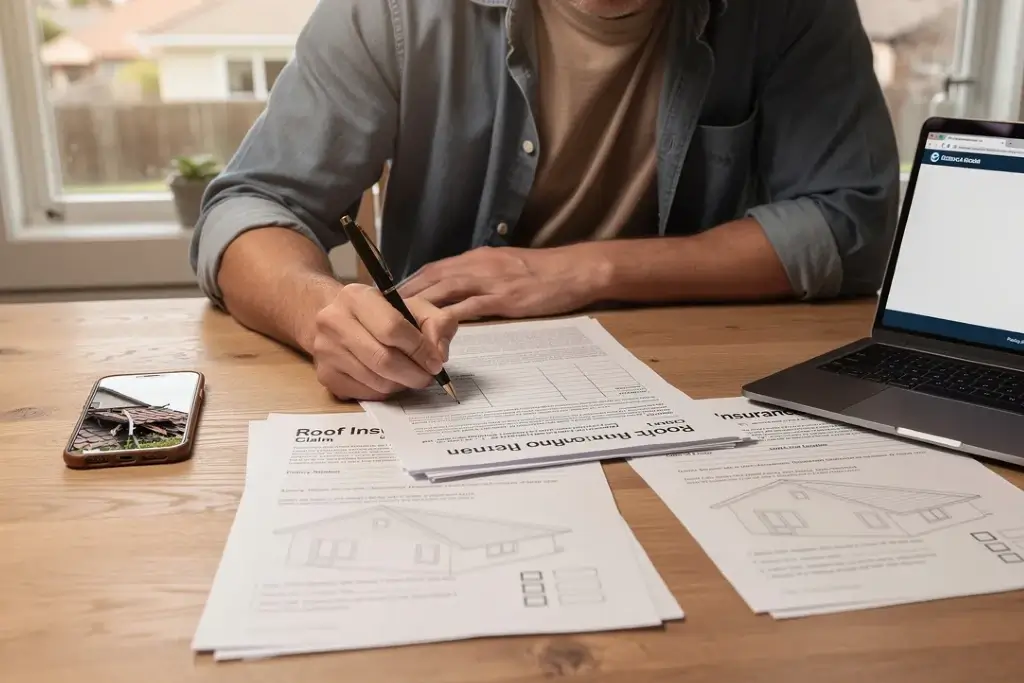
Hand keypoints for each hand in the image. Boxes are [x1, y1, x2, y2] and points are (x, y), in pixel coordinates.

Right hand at [311, 284, 457, 400]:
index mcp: (356, 297)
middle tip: (427, 376)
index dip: (420, 349)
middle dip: (414, 373)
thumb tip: (439, 355)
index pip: (393, 328)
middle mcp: (333, 321)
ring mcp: (326, 351)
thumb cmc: (381, 314)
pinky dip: (385, 392)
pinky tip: (389, 379)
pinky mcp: (326, 376)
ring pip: (376, 381)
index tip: (435, 362)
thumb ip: (437, 323)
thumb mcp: (412, 307)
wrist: (337, 321)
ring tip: (410, 375)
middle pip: (383, 359)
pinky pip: (365, 394)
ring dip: (401, 384)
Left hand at [398, 245, 608, 320]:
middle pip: (430, 279)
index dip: (408, 284)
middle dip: (403, 296)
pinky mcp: (502, 298)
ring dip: (419, 307)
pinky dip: (448, 319)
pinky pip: (469, 308)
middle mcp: (476, 266)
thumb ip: (479, 276)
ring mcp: (488, 281)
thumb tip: (458, 291)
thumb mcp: (504, 266)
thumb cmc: (543, 271)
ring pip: (443, 292)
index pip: (432, 270)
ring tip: (397, 325)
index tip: (386, 297)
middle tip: (378, 313)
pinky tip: (433, 331)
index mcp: (475, 258)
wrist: (574, 270)